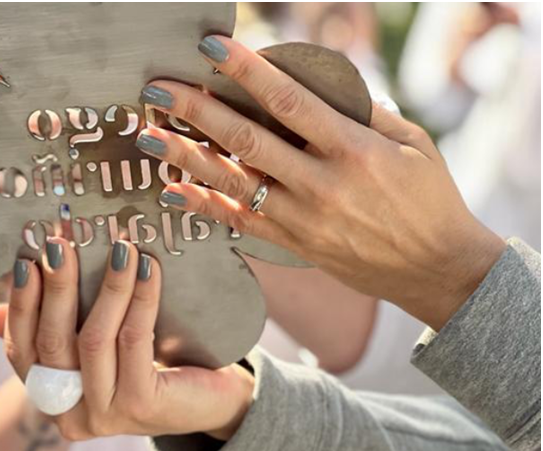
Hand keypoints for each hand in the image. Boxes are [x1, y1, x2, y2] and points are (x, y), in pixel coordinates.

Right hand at [0, 238, 254, 440]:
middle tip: (61, 244)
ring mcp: (105, 413)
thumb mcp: (96, 343)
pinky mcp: (141, 405)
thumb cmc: (148, 363)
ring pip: (94, 339)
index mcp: (50, 395)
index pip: (21, 349)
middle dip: (57, 287)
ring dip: (106, 287)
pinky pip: (134, 340)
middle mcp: (70, 414)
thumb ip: (53, 327)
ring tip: (118, 247)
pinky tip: (148, 268)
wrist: (210, 399)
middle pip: (53, 343)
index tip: (26, 260)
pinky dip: (140, 298)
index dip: (21, 304)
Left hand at [136, 36, 505, 330]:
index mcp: (354, 149)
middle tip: (158, 90)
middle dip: (197, 111)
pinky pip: (239, 221)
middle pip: (246, 140)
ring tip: (148, 135)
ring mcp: (303, 218)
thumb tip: (316, 82)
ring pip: (233, 182)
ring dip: (185, 156)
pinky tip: (172, 187)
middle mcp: (322, 184)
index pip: (289, 101)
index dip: (246, 71)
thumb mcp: (413, 143)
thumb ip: (364, 112)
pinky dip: (203, 204)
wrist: (436, 268)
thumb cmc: (428, 198)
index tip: (211, 49)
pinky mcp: (293, 243)